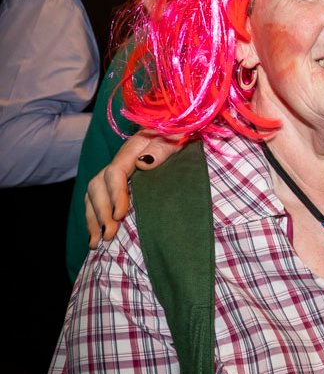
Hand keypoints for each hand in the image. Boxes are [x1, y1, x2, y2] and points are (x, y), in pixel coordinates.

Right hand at [86, 131, 181, 247]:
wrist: (179, 130)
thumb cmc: (180, 136)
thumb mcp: (176, 138)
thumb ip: (162, 149)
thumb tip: (143, 163)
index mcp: (133, 149)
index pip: (115, 172)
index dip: (115, 194)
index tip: (120, 215)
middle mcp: (120, 161)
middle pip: (98, 185)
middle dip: (101, 212)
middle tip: (109, 234)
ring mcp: (116, 171)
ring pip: (93, 194)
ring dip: (93, 219)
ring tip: (96, 242)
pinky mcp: (117, 182)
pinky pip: (98, 199)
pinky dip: (94, 217)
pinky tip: (96, 235)